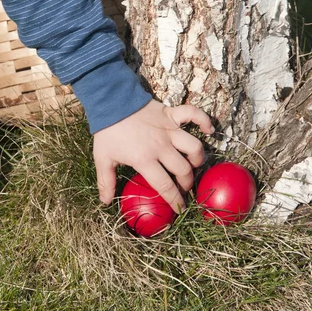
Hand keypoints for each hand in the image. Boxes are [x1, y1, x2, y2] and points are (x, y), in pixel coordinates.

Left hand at [93, 99, 213, 212]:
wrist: (110, 101)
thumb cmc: (107, 132)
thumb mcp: (102, 158)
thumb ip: (106, 181)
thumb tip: (105, 201)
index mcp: (145, 159)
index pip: (165, 186)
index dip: (175, 200)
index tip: (179, 208)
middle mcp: (161, 146)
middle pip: (183, 170)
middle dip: (186, 183)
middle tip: (183, 186)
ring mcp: (169, 129)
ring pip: (194, 147)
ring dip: (197, 158)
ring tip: (193, 164)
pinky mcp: (171, 114)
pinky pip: (194, 115)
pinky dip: (204, 120)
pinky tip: (209, 130)